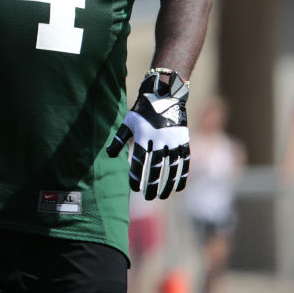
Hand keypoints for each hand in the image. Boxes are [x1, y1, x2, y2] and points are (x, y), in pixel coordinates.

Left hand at [106, 69, 189, 199]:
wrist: (166, 95)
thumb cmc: (142, 110)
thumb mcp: (128, 122)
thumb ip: (119, 139)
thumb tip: (109, 156)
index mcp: (143, 135)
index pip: (139, 160)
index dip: (136, 175)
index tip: (134, 189)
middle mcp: (159, 139)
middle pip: (155, 167)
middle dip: (151, 184)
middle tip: (148, 198)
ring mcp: (173, 140)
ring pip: (171, 167)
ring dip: (167, 183)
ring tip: (161, 196)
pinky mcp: (184, 140)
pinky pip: (184, 162)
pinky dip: (182, 175)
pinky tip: (178, 188)